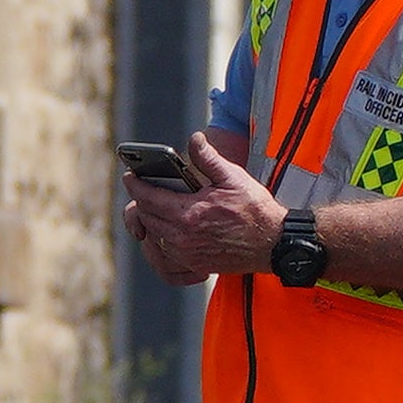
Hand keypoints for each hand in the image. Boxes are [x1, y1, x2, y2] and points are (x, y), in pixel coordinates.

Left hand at [125, 129, 285, 284]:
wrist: (273, 244)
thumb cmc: (255, 210)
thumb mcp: (233, 178)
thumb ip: (209, 159)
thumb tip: (194, 139)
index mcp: (189, 213)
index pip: (149, 197)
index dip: (136, 185)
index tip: (130, 176)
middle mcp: (183, 236)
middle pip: (147, 216)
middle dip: (142, 200)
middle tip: (143, 188)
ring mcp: (188, 253)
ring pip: (154, 234)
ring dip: (151, 219)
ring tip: (156, 205)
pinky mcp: (194, 264)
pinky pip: (166, 251)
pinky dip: (163, 237)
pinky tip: (171, 225)